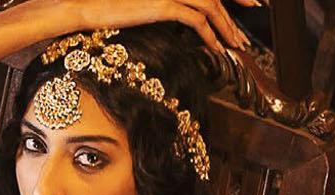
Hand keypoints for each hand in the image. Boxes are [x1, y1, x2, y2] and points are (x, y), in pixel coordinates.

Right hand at [22, 0, 255, 54]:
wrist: (86, 6)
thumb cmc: (105, 9)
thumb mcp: (139, 10)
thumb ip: (159, 10)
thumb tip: (173, 20)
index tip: (248, 3)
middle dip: (237, 8)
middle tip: (249, 26)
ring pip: (211, 7)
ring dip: (227, 27)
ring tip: (236, 46)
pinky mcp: (165, 3)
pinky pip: (197, 20)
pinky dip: (211, 35)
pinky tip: (217, 50)